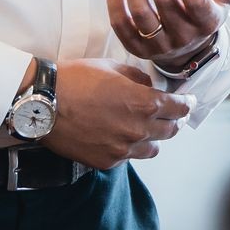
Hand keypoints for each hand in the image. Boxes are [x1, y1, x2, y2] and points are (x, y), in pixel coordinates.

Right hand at [42, 58, 191, 169]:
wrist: (41, 103)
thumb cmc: (75, 79)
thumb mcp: (112, 67)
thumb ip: (137, 78)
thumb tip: (148, 85)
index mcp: (145, 103)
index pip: (180, 108)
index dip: (186, 104)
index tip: (187, 102)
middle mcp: (139, 130)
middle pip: (171, 130)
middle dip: (172, 120)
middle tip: (168, 114)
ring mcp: (123, 149)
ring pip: (153, 149)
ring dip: (153, 138)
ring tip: (143, 128)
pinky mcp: (106, 162)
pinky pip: (128, 157)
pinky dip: (129, 148)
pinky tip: (119, 137)